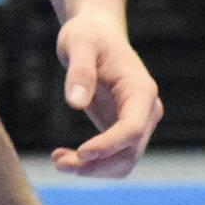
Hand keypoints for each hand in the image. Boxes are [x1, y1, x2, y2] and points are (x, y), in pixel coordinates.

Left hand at [51, 9, 162, 177]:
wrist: (96, 33)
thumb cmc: (88, 35)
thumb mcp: (78, 44)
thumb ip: (79, 71)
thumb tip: (75, 103)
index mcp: (141, 90)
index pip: (132, 128)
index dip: (109, 145)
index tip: (81, 153)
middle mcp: (146, 111)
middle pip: (130, 152)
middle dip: (96, 164)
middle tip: (59, 163)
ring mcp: (137, 123)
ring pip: (124, 161)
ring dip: (93, 170)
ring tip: (58, 162)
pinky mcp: (123, 129)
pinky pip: (113, 157)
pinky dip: (92, 164)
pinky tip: (64, 157)